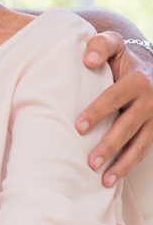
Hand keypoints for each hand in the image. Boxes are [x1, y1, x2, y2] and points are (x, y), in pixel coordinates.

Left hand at [76, 31, 152, 186]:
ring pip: (140, 144)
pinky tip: (112, 179)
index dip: (97, 112)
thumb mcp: (113, 44)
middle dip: (110, 145)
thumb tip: (89, 60)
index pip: (114, 98)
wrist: (147, 65)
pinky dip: (129, 166)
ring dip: (122, 163)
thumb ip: (101, 45)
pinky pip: (143, 150)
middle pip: (127, 126)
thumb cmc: (121, 57)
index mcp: (137, 80)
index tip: (78, 126)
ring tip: (104, 180)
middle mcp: (149, 101)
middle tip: (90, 161)